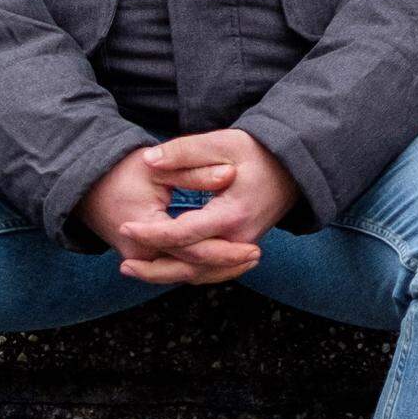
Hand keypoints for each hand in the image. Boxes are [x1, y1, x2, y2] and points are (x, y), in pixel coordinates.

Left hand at [113, 129, 297, 286]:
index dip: (151, 234)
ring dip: (167, 275)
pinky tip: (164, 267)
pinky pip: (211, 269)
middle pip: (191, 266)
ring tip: (136, 271)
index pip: (183, 234)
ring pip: (201, 273)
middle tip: (123, 264)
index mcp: (232, 214)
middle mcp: (238, 239)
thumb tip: (149, 161)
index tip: (125, 227)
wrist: (294, 168)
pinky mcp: (241, 248)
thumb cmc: (257, 152)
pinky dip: (187, 272)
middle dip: (154, 269)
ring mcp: (242, 247)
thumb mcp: (222, 143)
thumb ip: (184, 151)